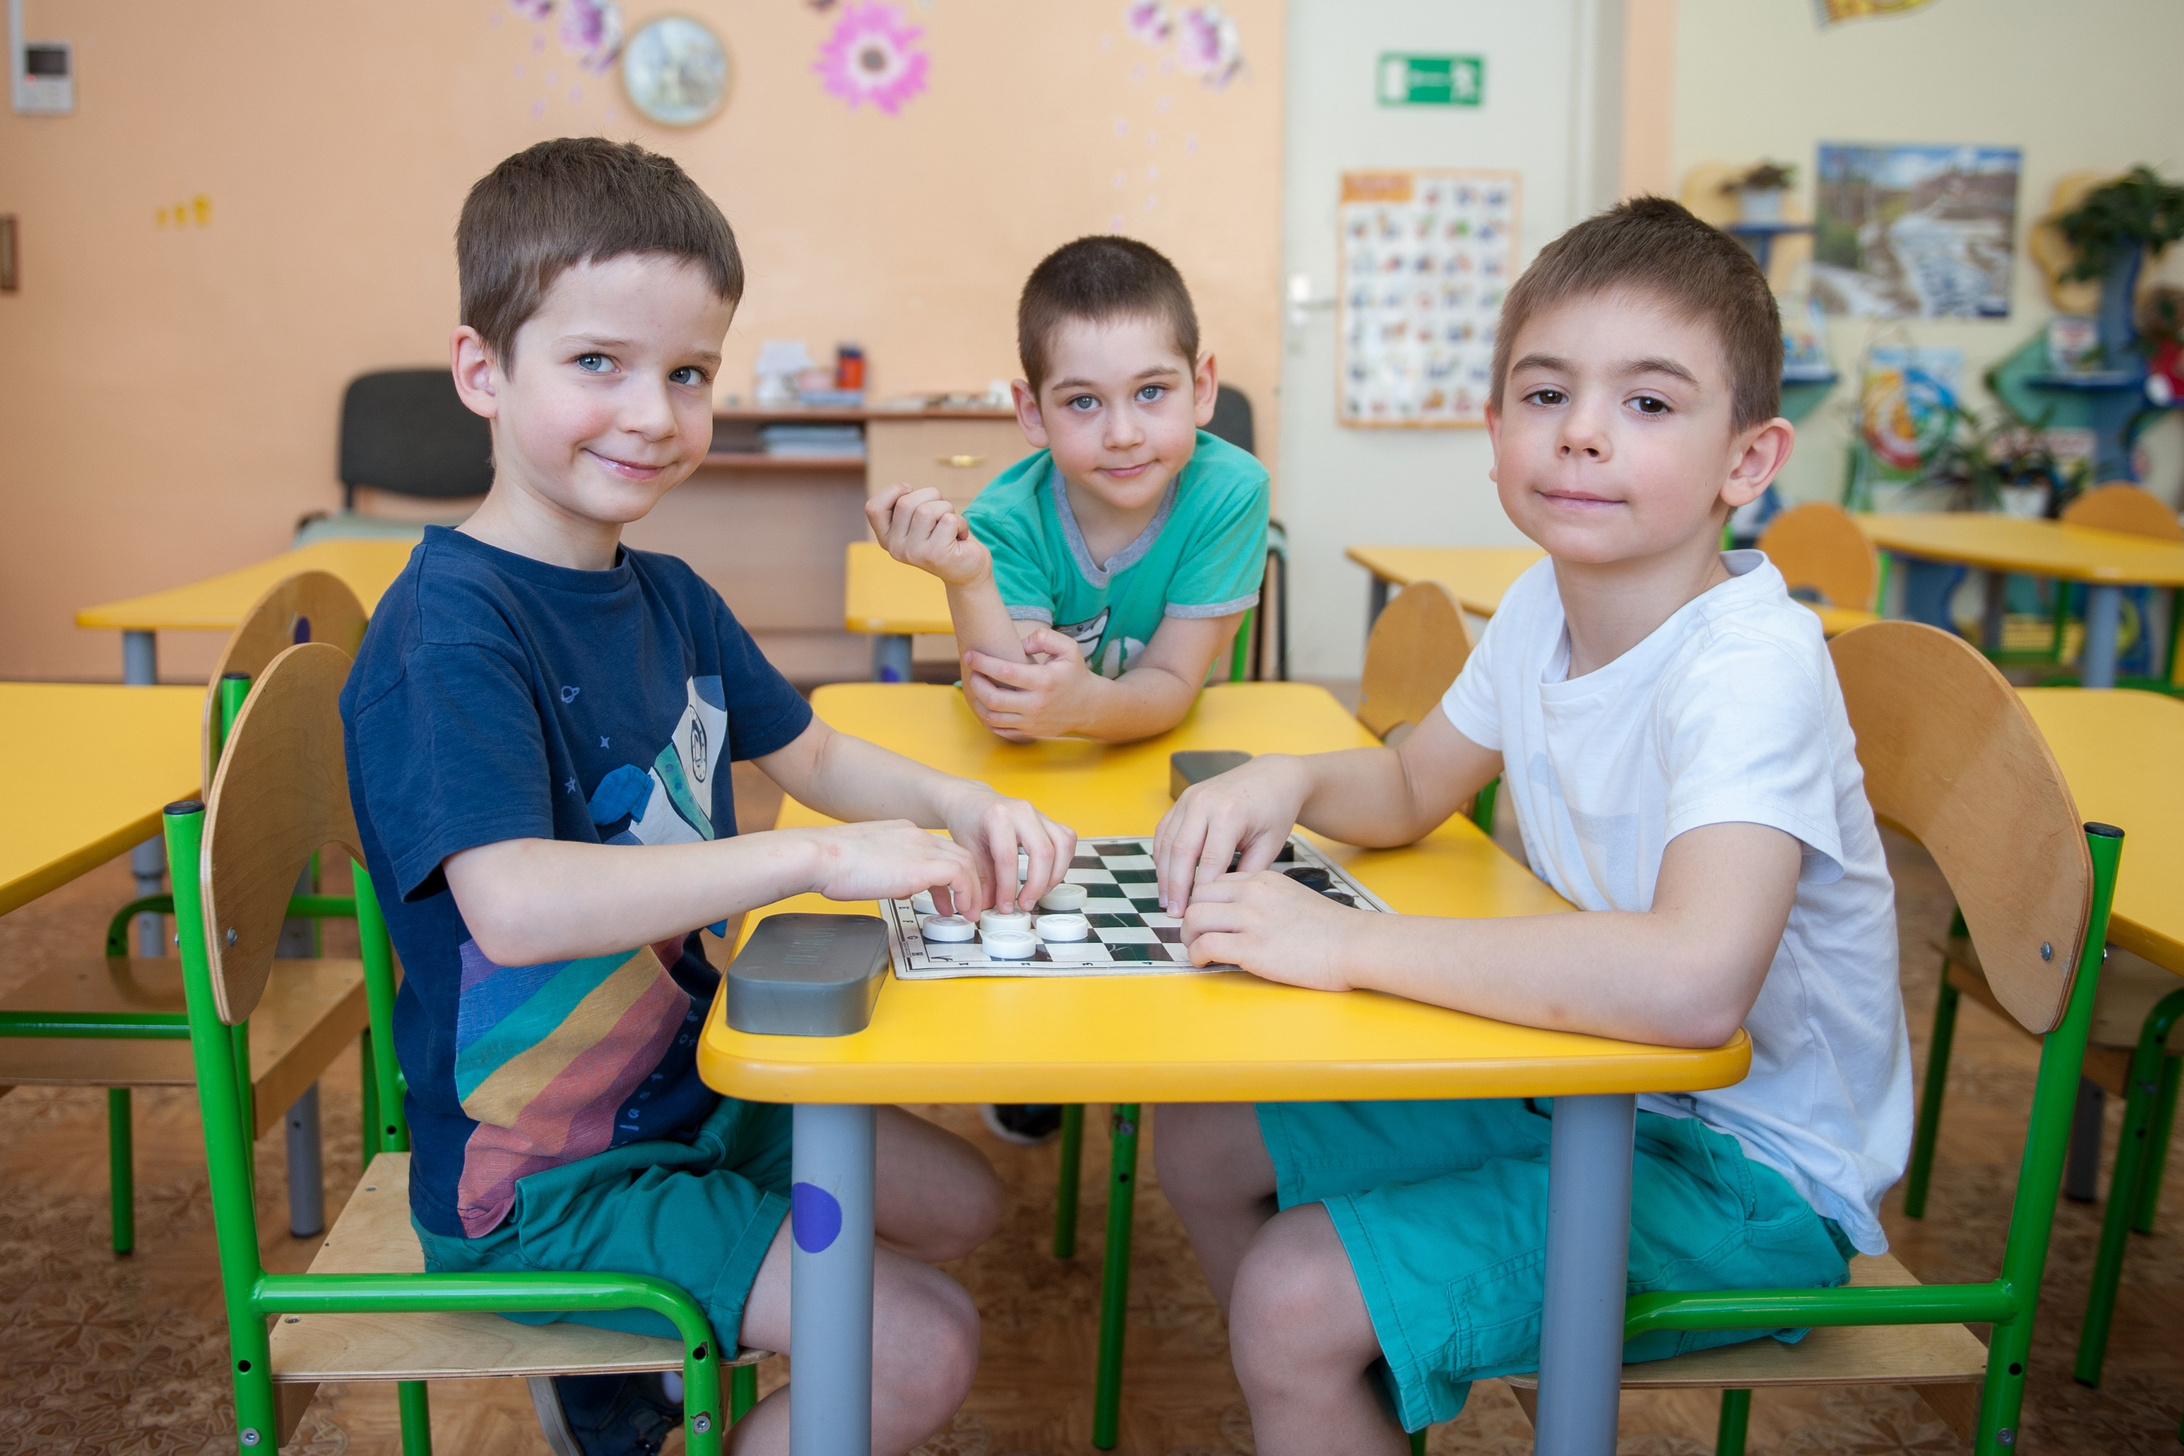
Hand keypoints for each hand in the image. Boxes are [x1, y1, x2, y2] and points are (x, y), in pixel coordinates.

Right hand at [797, 820, 987, 917]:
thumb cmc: (833, 863)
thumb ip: (891, 871)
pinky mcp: (925, 865)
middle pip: (958, 854)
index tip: (946, 895)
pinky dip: (967, 893)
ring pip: (966, 863)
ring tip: (968, 913)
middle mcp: (917, 836)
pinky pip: (962, 875)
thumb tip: (903, 888)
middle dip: (967, 883)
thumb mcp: (868, 863)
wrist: (823, 856)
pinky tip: (961, 910)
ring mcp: (922, 848)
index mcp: (902, 833)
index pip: (937, 850)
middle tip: (965, 905)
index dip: (947, 875)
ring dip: (972, 891)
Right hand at [866, 484, 989, 586]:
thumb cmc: (941, 535)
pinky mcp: (937, 555)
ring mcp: (915, 553)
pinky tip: (960, 535)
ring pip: (927, 510)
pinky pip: (949, 520)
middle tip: (941, 512)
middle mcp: (895, 548)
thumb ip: (906, 505)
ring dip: (946, 508)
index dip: (893, 491)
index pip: (873, 507)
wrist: (966, 568)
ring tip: (950, 524)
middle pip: (905, 502)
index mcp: (886, 538)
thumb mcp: (917, 519)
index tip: (910, 491)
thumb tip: (904, 488)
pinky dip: (961, 522)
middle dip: (930, 496)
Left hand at [941, 784, 1076, 910]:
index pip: (1009, 859)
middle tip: (1025, 904)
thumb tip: (990, 906)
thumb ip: (981, 879)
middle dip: (1037, 885)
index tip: (1005, 906)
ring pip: (1063, 845)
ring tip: (1039, 892)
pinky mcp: (1048, 820)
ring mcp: (1039, 813)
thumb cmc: (968, 821)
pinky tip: (1049, 875)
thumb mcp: (967, 850)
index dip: (1008, 888)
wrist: (973, 801)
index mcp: (998, 817)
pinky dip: (1064, 861)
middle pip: (1043, 852)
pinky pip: (1067, 840)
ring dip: (1055, 875)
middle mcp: (1022, 812)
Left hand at [961, 625, 1098, 738]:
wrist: (1089, 707)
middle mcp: (1036, 704)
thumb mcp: (1068, 648)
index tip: (971, 655)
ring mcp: (1032, 722)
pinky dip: (987, 717)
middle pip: (993, 698)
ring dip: (978, 701)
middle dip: (976, 683)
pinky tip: (986, 703)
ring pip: (992, 717)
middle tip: (972, 672)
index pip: (1005, 672)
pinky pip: (999, 729)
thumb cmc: (1074, 674)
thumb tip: (1020, 644)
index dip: (983, 662)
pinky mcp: (1029, 733)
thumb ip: (1044, 638)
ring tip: (978, 687)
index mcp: (1044, 680)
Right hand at [1153, 755, 1310, 914]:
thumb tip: (1222, 900)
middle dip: (1176, 887)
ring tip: (1166, 901)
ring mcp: (1189, 798)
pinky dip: (1162, 855)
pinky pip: (1164, 830)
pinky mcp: (1182, 799)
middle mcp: (1204, 802)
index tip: (1199, 913)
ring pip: (1167, 842)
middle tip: (1175, 914)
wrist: (1272, 776)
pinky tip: (1166, 876)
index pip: (1209, 861)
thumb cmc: (1275, 811)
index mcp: (1230, 813)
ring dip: (1164, 874)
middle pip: (1181, 852)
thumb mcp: (1270, 844)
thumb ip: (1246, 872)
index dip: (1201, 891)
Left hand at [1180, 871, 1361, 991]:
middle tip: (1194, 937)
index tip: (1204, 920)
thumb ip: (1265, 900)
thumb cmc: (1330, 929)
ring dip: (1188, 938)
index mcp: (1261, 880)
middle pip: (1197, 897)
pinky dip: (1196, 957)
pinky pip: (1205, 947)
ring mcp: (1251, 920)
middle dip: (1189, 919)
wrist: (1355, 944)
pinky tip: (1205, 964)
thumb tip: (1242, 917)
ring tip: (1197, 951)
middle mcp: (1252, 895)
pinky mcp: (1252, 948)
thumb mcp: (1292, 897)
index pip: (1212, 883)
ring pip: (1194, 919)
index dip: (1202, 903)